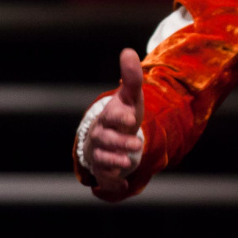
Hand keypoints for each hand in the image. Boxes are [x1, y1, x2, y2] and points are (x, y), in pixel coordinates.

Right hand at [84, 48, 145, 190]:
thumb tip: (128, 51)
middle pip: (106, 140)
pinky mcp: (105, 171)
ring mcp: (102, 154)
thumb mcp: (131, 97)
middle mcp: (102, 136)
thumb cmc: (123, 114)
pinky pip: (106, 179)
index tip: (130, 119)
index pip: (112, 116)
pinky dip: (113, 184)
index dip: (119, 118)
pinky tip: (123, 186)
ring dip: (115, 161)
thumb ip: (131, 77)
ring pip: (104, 159)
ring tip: (129, 163)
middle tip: (135, 144)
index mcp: (109, 116)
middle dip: (120, 142)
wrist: (113, 136)